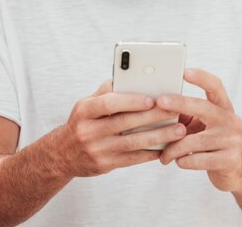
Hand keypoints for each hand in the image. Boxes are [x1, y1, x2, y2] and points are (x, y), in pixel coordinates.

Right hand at [59, 80, 186, 176]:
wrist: (62, 154)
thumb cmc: (81, 123)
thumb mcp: (86, 105)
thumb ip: (106, 92)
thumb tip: (129, 77)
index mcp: (84, 110)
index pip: (108, 103)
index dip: (131, 101)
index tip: (153, 98)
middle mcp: (88, 130)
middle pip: (124, 122)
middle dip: (153, 117)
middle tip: (175, 111)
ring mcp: (97, 149)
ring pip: (132, 142)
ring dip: (158, 136)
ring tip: (179, 130)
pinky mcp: (105, 164)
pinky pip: (132, 158)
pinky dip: (151, 152)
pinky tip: (166, 147)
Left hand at [157, 68, 241, 191]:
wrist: (235, 171)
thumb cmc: (208, 143)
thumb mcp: (201, 125)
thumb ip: (185, 114)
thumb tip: (152, 104)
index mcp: (222, 108)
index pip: (215, 87)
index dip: (201, 77)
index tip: (184, 71)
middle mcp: (230, 120)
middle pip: (202, 107)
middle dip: (178, 102)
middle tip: (159, 101)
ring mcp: (231, 140)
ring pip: (192, 140)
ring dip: (172, 148)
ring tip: (163, 154)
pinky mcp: (229, 160)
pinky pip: (195, 159)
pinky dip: (182, 161)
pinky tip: (178, 161)